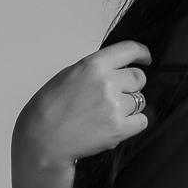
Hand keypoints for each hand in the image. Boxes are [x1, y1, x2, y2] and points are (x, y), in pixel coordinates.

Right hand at [14, 40, 151, 165]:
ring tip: (104, 114)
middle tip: (113, 97)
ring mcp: (115, 105)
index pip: (129, 50)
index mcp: (94, 65)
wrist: (42, 138)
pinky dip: (132, 124)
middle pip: (139, 77)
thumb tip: (117, 68)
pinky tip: (114, 125)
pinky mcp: (119, 128)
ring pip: (140, 100)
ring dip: (128, 107)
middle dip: (130, 86)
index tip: (145, 58)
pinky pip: (142, 121)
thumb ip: (96, 70)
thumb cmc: (50, 108)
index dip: (141, 53)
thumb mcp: (70, 75)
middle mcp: (107, 82)